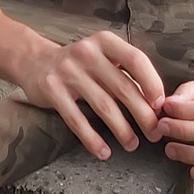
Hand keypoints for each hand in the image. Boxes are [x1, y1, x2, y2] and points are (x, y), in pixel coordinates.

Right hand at [12, 30, 165, 160]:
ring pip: (103, 105)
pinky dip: (92, 138)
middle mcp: (87, 52)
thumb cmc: (79, 64)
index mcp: (105, 42)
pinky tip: (103, 151)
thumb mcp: (102, 57)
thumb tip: (157, 103)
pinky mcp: (52, 89)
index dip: (152, 83)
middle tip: (154, 134)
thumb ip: (124, 72)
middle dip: (143, 115)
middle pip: (123, 87)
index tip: (160, 105)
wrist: (33, 60)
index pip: (136, 60)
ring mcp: (68, 71)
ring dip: (122, 129)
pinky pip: (76, 119)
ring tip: (132, 145)